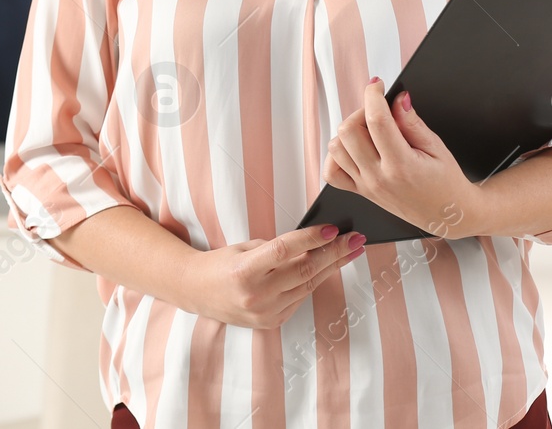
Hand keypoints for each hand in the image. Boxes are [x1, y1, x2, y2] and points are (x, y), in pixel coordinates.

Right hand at [186, 224, 364, 328]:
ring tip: (349, 251)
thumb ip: (276, 250)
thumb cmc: (220, 264)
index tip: (333, 229)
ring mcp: (265, 312)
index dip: (310, 239)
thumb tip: (313, 245)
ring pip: (307, 285)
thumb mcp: (244, 248)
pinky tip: (323, 268)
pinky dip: (311, 282)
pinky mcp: (272, 322)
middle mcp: (256, 295)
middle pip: (304, 270)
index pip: (284, 251)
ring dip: (331, 267)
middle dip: (334, 253)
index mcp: (244, 271)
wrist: (197, 291)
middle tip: (355, 240)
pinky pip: (299, 298)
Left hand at [324, 79, 478, 239]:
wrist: (447, 216)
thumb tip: (398, 99)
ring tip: (370, 131)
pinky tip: (355, 149)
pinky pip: (332, 172)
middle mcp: (378, 177)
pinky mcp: (360, 192)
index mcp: (401, 166)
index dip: (373, 96)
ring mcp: (366, 186)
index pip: (377, 121)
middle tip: (378, 111)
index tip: (377, 85)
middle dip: (361, 112)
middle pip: (349, 131)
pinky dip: (337, 155)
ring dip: (349, 132)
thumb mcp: (437, 148)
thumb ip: (413, 123)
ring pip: (336, 148)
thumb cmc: (446, 184)